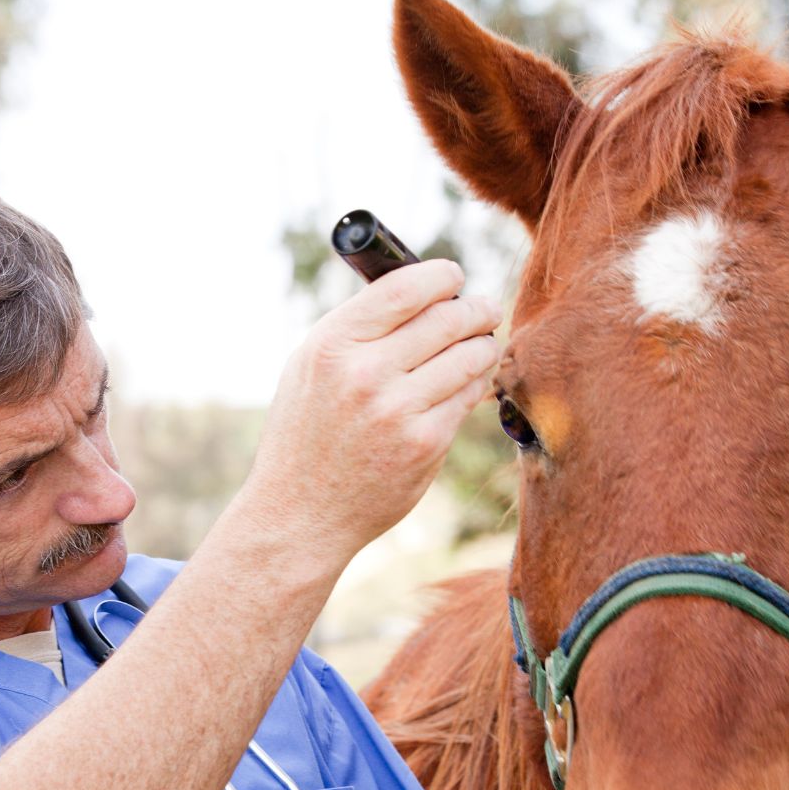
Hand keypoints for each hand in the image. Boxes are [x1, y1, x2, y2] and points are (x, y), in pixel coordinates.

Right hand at [243, 259, 501, 565]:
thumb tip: (421, 291)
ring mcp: (398, 411)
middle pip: (447, 319)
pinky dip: (474, 385)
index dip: (441, 276)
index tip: (455, 277)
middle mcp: (365, 373)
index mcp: (332, 345)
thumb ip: (358, 329)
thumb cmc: (307, 434)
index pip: (404, 288)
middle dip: (477, 309)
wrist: (302, 512)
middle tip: (486, 310)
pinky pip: (468, 398)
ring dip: (484, 346)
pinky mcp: (425, 444)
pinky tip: (469, 382)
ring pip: (469, 357)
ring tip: (483, 344)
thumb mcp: (310, 368)